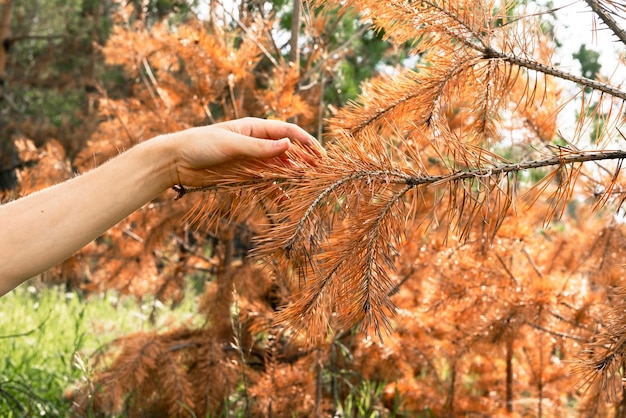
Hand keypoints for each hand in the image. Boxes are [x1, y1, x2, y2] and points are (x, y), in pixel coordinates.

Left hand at [158, 118, 323, 187]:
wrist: (175, 161)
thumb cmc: (200, 145)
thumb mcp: (231, 143)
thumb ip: (260, 147)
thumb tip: (288, 144)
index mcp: (254, 128)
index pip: (288, 132)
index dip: (307, 142)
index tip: (321, 155)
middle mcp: (256, 143)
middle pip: (287, 151)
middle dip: (305, 161)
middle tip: (321, 173)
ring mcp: (251, 161)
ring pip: (279, 168)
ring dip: (293, 177)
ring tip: (307, 187)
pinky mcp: (243, 176)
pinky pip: (264, 184)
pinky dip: (275, 192)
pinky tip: (285, 201)